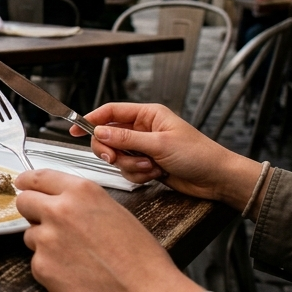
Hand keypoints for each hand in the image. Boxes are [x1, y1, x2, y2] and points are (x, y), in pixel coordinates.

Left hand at [15, 169, 205, 291]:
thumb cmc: (140, 257)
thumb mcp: (114, 211)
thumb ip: (81, 202)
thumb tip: (59, 201)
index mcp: (80, 192)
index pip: (38, 177)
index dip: (27, 182)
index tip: (22, 184)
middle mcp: (59, 211)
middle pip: (24, 202)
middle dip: (33, 211)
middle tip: (48, 223)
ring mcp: (46, 240)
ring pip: (31, 235)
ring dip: (45, 243)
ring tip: (76, 256)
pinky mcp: (41, 268)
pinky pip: (37, 263)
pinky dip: (51, 268)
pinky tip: (76, 274)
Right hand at [82, 103, 263, 210]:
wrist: (217, 179)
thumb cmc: (199, 155)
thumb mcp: (159, 144)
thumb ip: (127, 139)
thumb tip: (101, 132)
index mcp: (147, 115)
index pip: (111, 112)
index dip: (91, 119)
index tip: (74, 128)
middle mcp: (143, 130)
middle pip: (109, 137)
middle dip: (112, 150)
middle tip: (115, 158)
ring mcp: (144, 148)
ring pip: (118, 156)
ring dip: (131, 165)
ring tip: (150, 167)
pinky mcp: (147, 164)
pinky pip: (129, 170)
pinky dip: (138, 175)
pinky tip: (155, 174)